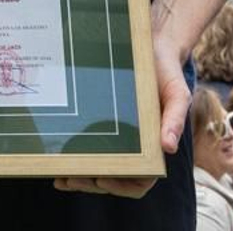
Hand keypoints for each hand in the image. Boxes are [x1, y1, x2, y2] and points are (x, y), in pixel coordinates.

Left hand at [53, 32, 182, 198]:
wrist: (152, 45)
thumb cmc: (166, 73)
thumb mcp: (176, 93)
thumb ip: (175, 118)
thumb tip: (169, 147)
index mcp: (153, 146)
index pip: (141, 180)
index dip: (122, 186)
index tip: (102, 180)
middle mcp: (134, 145)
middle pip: (114, 179)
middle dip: (92, 184)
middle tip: (70, 179)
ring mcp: (116, 134)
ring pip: (98, 167)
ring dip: (79, 176)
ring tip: (59, 175)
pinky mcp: (100, 119)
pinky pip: (87, 143)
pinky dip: (73, 153)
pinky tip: (56, 153)